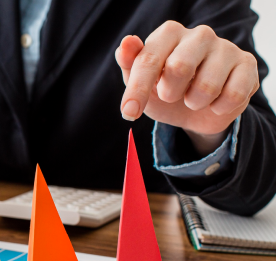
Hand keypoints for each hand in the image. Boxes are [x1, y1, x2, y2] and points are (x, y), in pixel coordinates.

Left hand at [116, 21, 258, 155]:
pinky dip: (218, 108)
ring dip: (195, 104)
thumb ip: (129, 64)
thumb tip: (126, 42)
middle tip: (171, 95)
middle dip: (170, 93)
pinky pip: (232, 96)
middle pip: (179, 68)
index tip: (129, 112)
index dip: (138, 89)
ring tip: (193, 98)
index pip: (149, 59)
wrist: (195, 111)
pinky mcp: (247, 65)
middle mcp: (199, 34)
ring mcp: (226, 48)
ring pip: (207, 87)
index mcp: (169, 33)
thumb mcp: (141, 82)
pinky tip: (215, 102)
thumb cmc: (164, 89)